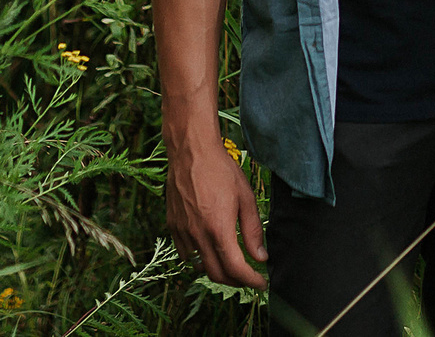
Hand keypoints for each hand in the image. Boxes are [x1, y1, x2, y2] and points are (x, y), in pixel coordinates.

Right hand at [166, 136, 266, 288]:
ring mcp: (183, 231)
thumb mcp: (245, 198)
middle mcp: (198, 235)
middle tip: (249, 278)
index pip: (236, 269)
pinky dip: (199, 260)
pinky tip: (209, 251)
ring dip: (217, 271)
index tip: (261, 284)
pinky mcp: (173, 225)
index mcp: (219, 229)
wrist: (191, 151)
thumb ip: (253, 231)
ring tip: (231, 265)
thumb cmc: (221, 170)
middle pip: (217, 274)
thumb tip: (260, 257)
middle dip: (236, 281)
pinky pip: (185, 254)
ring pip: (199, 267)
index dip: (251, 281)